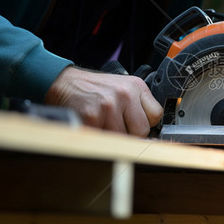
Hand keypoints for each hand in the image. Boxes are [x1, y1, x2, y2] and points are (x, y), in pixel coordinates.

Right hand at [44, 66, 162, 135]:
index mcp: (136, 86)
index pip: (156, 115)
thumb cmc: (96, 89)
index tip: (137, 124)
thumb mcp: (123, 88)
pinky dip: (100, 138)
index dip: (147, 124)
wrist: (66, 83)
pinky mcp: (92, 116)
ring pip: (123, 138)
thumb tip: (152, 135)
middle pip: (142, 130)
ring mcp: (108, 105)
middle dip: (131, 134)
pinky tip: (95, 126)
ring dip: (114, 138)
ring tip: (104, 124)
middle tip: (118, 126)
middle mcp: (124, 93)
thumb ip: (139, 106)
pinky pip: (105, 140)